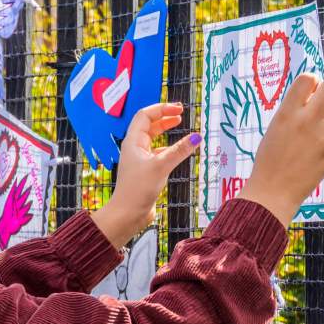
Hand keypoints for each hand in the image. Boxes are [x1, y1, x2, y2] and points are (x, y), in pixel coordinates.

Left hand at [91, 103, 197, 246]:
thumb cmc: (137, 190)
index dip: (162, 109)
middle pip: (149, 124)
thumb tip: (196, 136)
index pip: (145, 115)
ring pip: (154, 139)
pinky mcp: (146, 171)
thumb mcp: (161, 167)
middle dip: (164, 116)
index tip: (179, 109)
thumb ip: (179, 151)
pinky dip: (169, 148)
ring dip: (166, 130)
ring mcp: (140, 159)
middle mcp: (135, 148)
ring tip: (179, 124)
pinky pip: (158, 153)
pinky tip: (178, 150)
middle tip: (181, 113)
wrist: (127, 214)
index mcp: (133, 142)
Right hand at [239, 74, 323, 225]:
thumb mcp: (275, 127)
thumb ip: (293, 110)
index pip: (307, 78)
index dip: (311, 81)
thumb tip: (314, 93)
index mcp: (286, 112)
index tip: (310, 89)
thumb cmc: (270, 159)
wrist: (273, 191)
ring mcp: (322, 137)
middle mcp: (306, 121)